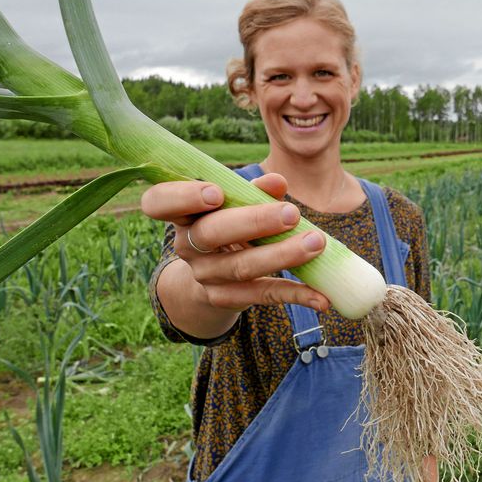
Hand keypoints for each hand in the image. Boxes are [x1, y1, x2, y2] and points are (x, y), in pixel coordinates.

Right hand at [141, 173, 330, 313]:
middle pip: (211, 234)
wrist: (211, 276)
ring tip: (317, 243)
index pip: (160, 202)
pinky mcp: (226, 299)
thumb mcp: (235, 206)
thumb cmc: (227, 224)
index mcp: (182, 213)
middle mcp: (187, 245)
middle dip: (253, 222)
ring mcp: (205, 275)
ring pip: (242, 267)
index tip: (215, 193)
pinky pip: (263, 294)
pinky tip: (321, 296)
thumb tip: (277, 182)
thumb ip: (254, 192)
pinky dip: (296, 294)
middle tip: (292, 213)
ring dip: (283, 255)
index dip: (183, 197)